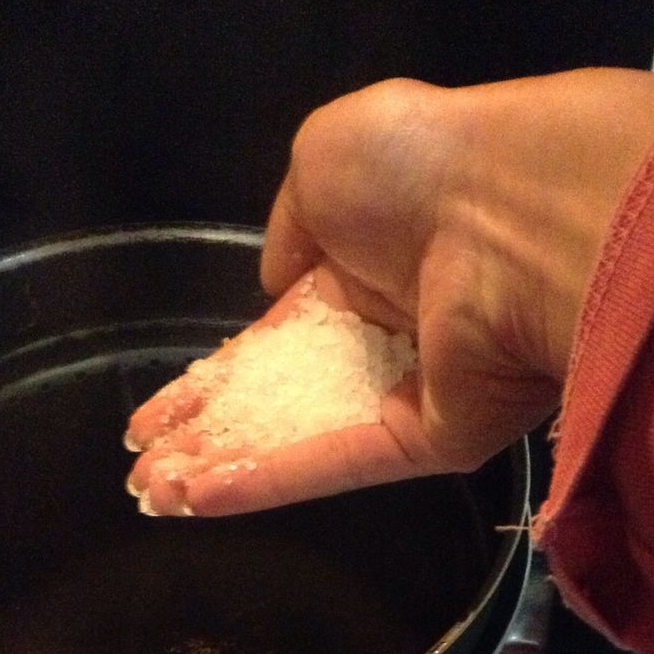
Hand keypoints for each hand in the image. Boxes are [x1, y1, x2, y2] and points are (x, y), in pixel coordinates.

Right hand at [126, 68, 653, 515]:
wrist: (511, 207)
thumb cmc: (423, 167)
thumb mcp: (328, 157)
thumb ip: (290, 229)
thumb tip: (274, 285)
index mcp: (366, 263)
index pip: (274, 337)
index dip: (213, 376)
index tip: (159, 413)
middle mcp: (387, 333)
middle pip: (277, 399)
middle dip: (207, 433)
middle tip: (142, 467)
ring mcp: (411, 392)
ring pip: (298, 440)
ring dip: (222, 466)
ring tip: (152, 494)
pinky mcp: (432, 439)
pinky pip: (337, 462)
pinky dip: (266, 480)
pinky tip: (198, 497)